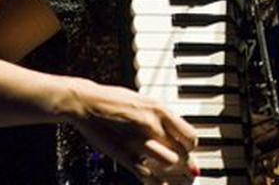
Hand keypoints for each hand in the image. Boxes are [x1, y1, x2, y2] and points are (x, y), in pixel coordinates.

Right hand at [66, 79, 199, 183]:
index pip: (190, 135)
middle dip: (186, 165)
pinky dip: (156, 183)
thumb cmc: (113, 102)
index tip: (188, 151)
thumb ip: (160, 118)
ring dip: (174, 174)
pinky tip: (158, 183)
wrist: (86, 103)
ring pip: (170, 164)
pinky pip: (148, 176)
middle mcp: (153, 125)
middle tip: (186, 172)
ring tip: (174, 178)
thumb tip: (175, 136)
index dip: (191, 147)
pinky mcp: (125, 155)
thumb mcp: (143, 102)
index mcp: (160, 110)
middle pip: (182, 152)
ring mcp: (139, 141)